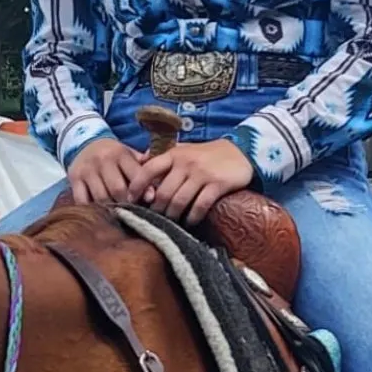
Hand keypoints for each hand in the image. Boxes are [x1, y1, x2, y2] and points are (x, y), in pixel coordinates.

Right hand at [66, 137, 145, 205]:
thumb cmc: (113, 155)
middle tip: (130, 211)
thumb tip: (153, 194)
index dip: (141, 191)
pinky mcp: (74, 178)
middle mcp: (103, 160)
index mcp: (120, 154)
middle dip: (126, 203)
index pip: (134, 175)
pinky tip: (98, 211)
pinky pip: (82, 200)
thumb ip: (142, 171)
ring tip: (117, 213)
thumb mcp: (129, 155)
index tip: (145, 201)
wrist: (85, 144)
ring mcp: (87, 170)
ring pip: (101, 197)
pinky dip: (91, 208)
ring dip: (110, 208)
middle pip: (117, 189)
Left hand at [126, 138, 253, 225]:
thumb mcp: (183, 149)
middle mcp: (186, 163)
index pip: (148, 169)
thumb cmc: (206, 154)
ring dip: (173, 215)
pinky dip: (192, 217)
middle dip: (156, 209)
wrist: (240, 151)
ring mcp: (202, 173)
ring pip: (179, 201)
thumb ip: (163, 156)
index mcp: (174, 154)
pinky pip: (200, 205)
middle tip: (154, 218)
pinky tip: (190, 222)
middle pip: (163, 192)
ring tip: (171, 222)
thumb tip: (139, 161)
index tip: (131, 201)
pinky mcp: (218, 184)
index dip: (136, 186)